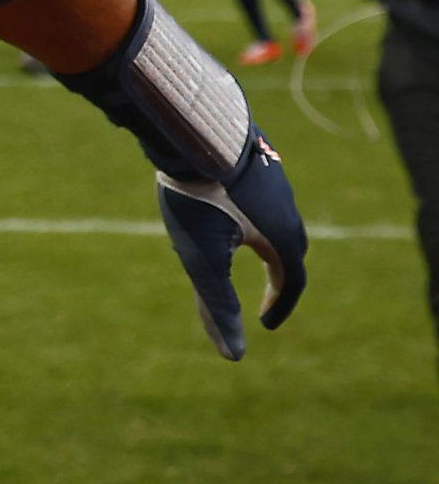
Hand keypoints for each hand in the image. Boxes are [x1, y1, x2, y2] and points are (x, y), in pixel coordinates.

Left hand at [153, 129, 306, 359]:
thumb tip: (233, 356)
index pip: (290, 280)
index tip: (264, 323)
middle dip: (278, 274)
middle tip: (263, 293)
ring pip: (273, 216)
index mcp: (281, 235)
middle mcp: (286, 205)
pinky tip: (224, 201)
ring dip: (263, 238)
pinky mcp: (253, 154)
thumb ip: (217, 305)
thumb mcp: (202, 257)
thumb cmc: (199, 196)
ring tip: (237, 247)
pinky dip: (249, 208)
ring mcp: (272, 176)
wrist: (194, 127)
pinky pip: (257, 189)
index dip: (279, 304)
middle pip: (289, 248)